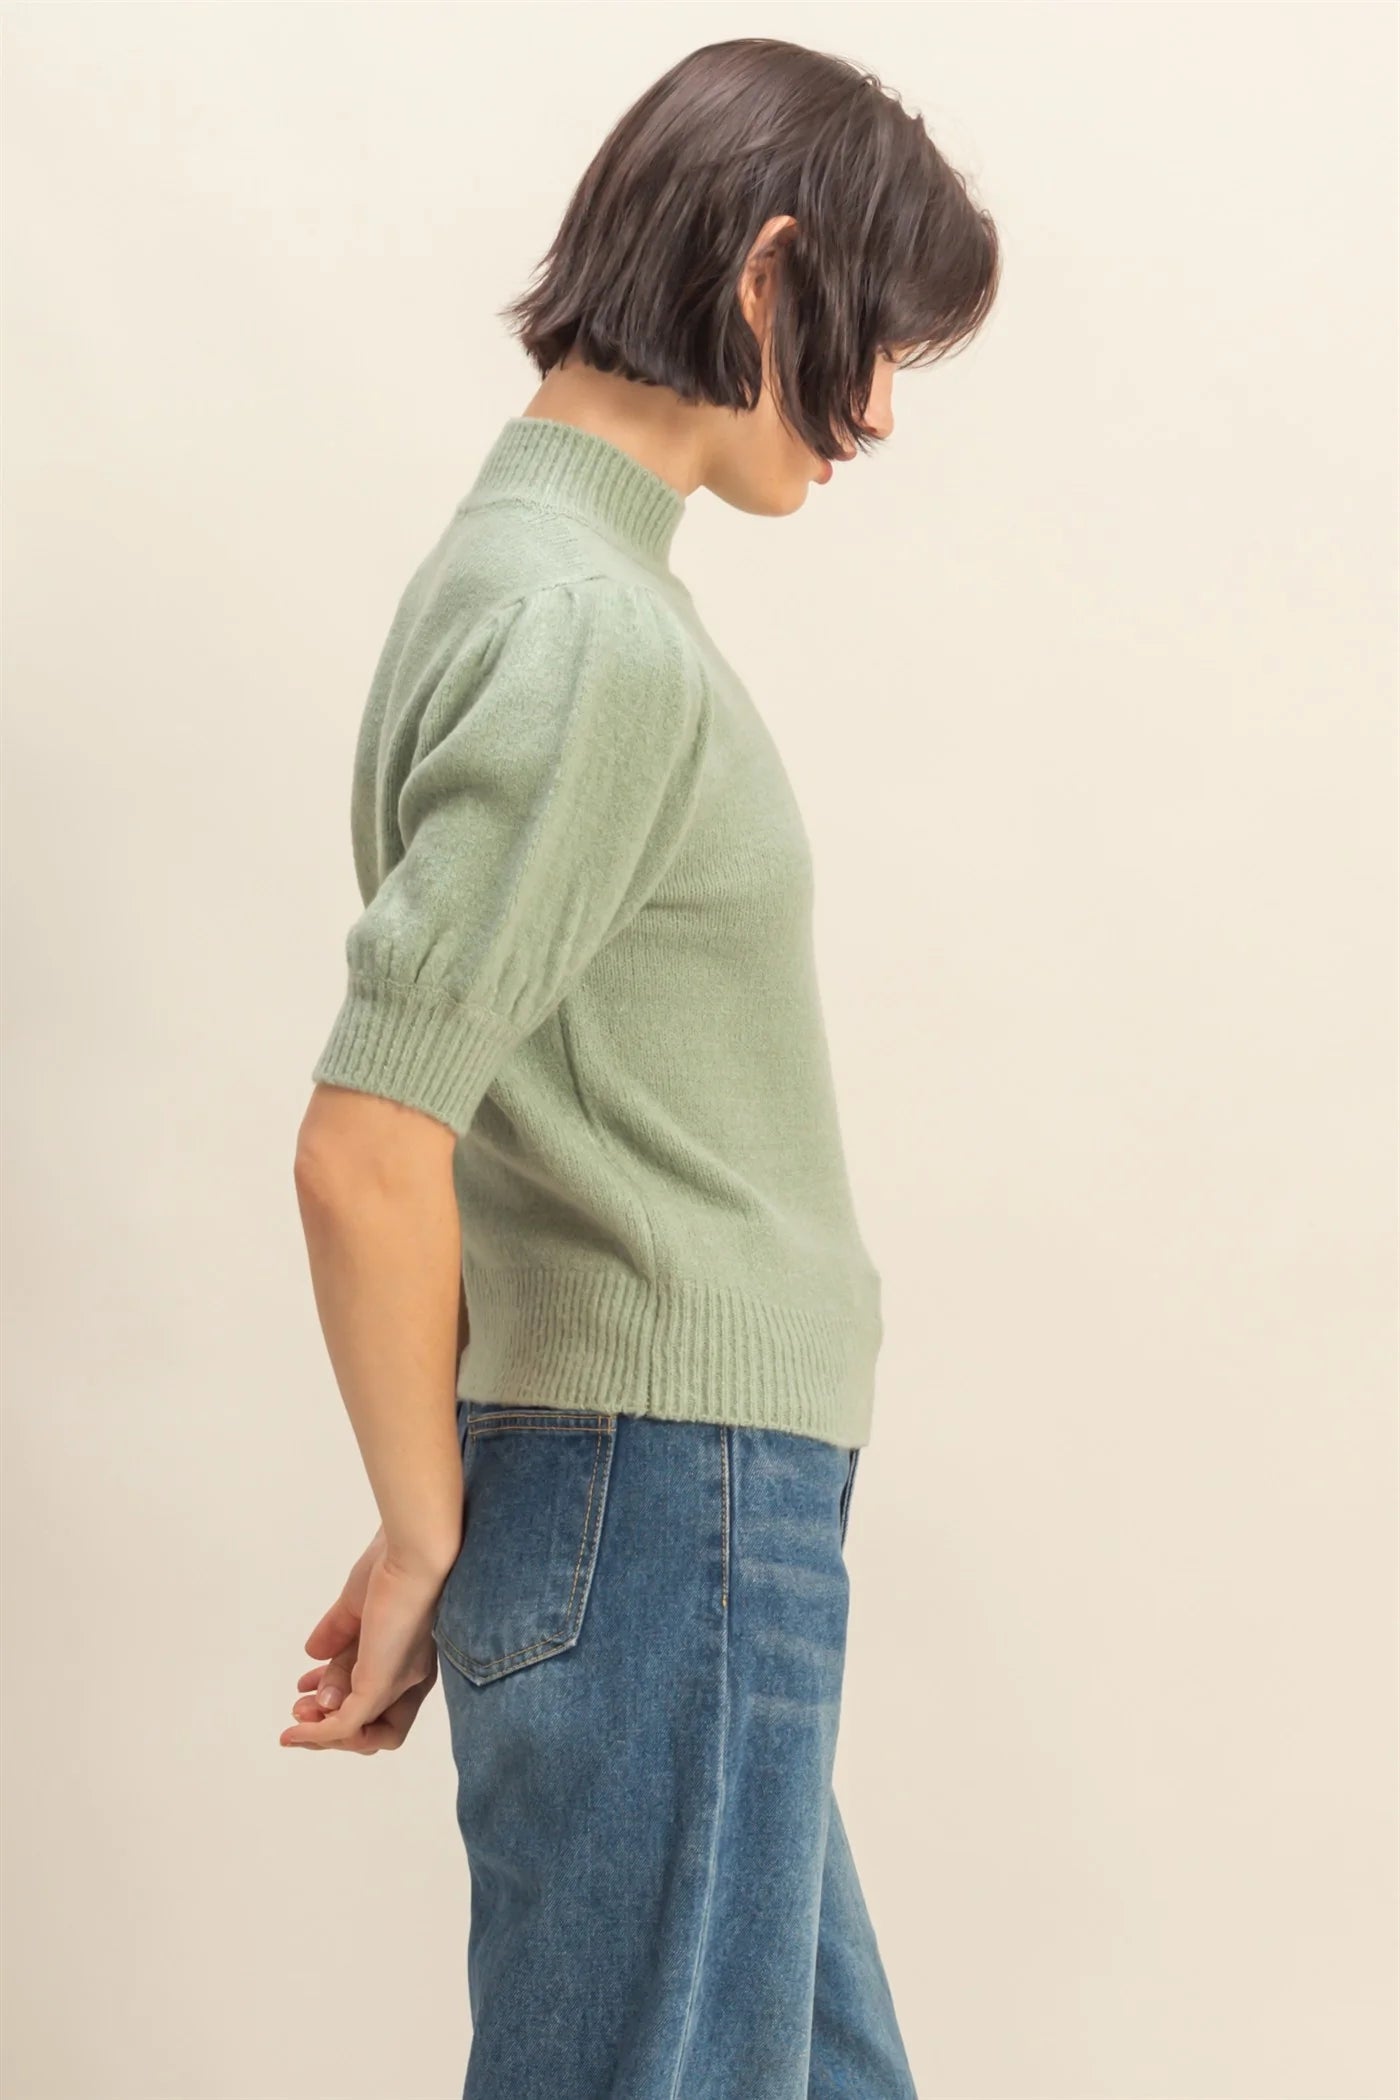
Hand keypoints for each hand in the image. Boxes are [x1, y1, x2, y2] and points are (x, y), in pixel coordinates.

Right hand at [279, 1526, 451, 1753]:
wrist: (415, 1551)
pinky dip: (319, 1735)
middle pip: (373, 1724)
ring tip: (297, 1719)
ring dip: (324, 1732)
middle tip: (298, 1707)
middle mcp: (408, 1676)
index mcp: (408, 1656)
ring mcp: (396, 1682)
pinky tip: (295, 1732)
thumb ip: (338, 1630)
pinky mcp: (380, 1683)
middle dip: (330, 1722)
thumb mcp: (358, 1605)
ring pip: (365, 1734)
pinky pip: (348, 1725)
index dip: (337, 1696)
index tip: (305, 1685)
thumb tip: (312, 1654)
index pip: (375, 1695)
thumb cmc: (396, 1563)